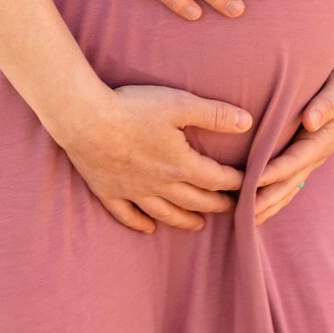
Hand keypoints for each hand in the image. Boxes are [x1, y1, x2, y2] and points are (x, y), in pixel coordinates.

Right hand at [57, 84, 250, 235]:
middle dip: (217, 204)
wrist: (85, 119)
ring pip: (166, 213)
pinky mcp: (109, 191)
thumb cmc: (133, 108)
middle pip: (195, 200)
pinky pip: (128, 215)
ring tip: (199, 225)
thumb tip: (247, 122)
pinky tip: (149, 228)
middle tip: (233, 209)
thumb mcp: (179, 104)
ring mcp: (133, 191)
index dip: (235, 182)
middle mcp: (160, 185)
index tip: (249, 184)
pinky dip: (141, 224)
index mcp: (180, 164)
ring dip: (186, 220)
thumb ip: (214, 114)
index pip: (216, 179)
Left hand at [253, 50, 333, 224]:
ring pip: (287, 185)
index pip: (294, 161)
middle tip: (241, 215)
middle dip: (266, 199)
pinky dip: (272, 189)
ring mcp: (311, 153)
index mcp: (323, 139)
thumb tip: (310, 121)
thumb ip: (327, 102)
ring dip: (267, 201)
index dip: (273, 173)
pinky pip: (288, 175)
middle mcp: (316, 152)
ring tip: (243, 219)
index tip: (251, 183)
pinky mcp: (304, 148)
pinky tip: (255, 200)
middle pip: (288, 182)